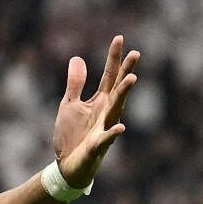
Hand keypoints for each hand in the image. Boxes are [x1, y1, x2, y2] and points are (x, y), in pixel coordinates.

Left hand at [53, 35, 139, 187]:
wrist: (67, 165)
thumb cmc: (71, 135)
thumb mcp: (69, 104)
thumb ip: (75, 83)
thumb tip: (77, 59)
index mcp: (100, 101)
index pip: (109, 75)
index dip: (114, 58)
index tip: (119, 38)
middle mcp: (106, 112)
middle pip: (118, 88)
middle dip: (126, 71)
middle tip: (136, 53)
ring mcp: (103, 128)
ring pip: (116, 109)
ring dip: (124, 94)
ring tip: (132, 78)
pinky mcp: (96, 146)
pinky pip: (106, 139)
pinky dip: (113, 133)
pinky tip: (120, 126)